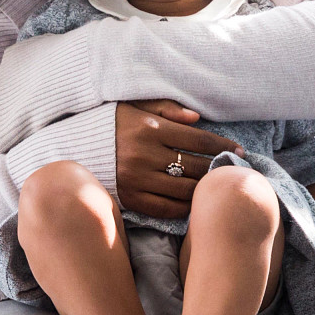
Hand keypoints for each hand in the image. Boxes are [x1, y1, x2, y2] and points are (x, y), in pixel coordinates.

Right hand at [115, 101, 241, 220]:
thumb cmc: (111, 123)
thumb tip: (197, 118)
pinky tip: (195, 201)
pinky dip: (184, 206)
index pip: (198, 139)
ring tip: (217, 185)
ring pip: (184, 189)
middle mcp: (144, 154)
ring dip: (205, 188)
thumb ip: (166, 108)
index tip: (239, 150)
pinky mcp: (130, 198)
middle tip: (234, 169)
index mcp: (149, 128)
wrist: (74, 147)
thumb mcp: (135, 106)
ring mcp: (137, 179)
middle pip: (195, 165)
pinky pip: (166, 208)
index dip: (223, 145)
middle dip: (219, 167)